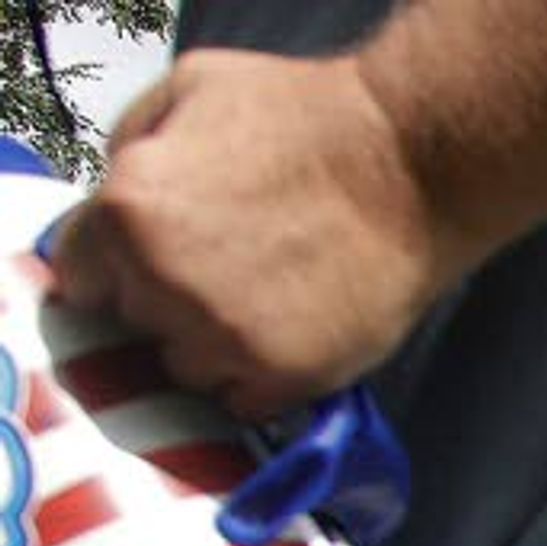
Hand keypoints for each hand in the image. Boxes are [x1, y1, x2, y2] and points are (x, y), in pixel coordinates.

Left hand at [47, 51, 464, 420]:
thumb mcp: (188, 88)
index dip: (119, 268)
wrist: (411, 166)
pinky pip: (243, 404)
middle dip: (169, 302)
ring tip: (263, 307)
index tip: (152, 267)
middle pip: (135, 325)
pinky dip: (260, 380)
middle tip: (225, 272)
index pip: (82, 276)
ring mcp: (223, 336)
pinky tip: (289, 336)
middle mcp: (164, 282)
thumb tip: (120, 195)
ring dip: (214, 348)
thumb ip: (134, 147)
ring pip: (185, 370)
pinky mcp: (284, 376)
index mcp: (126, 211)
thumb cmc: (308, 118)